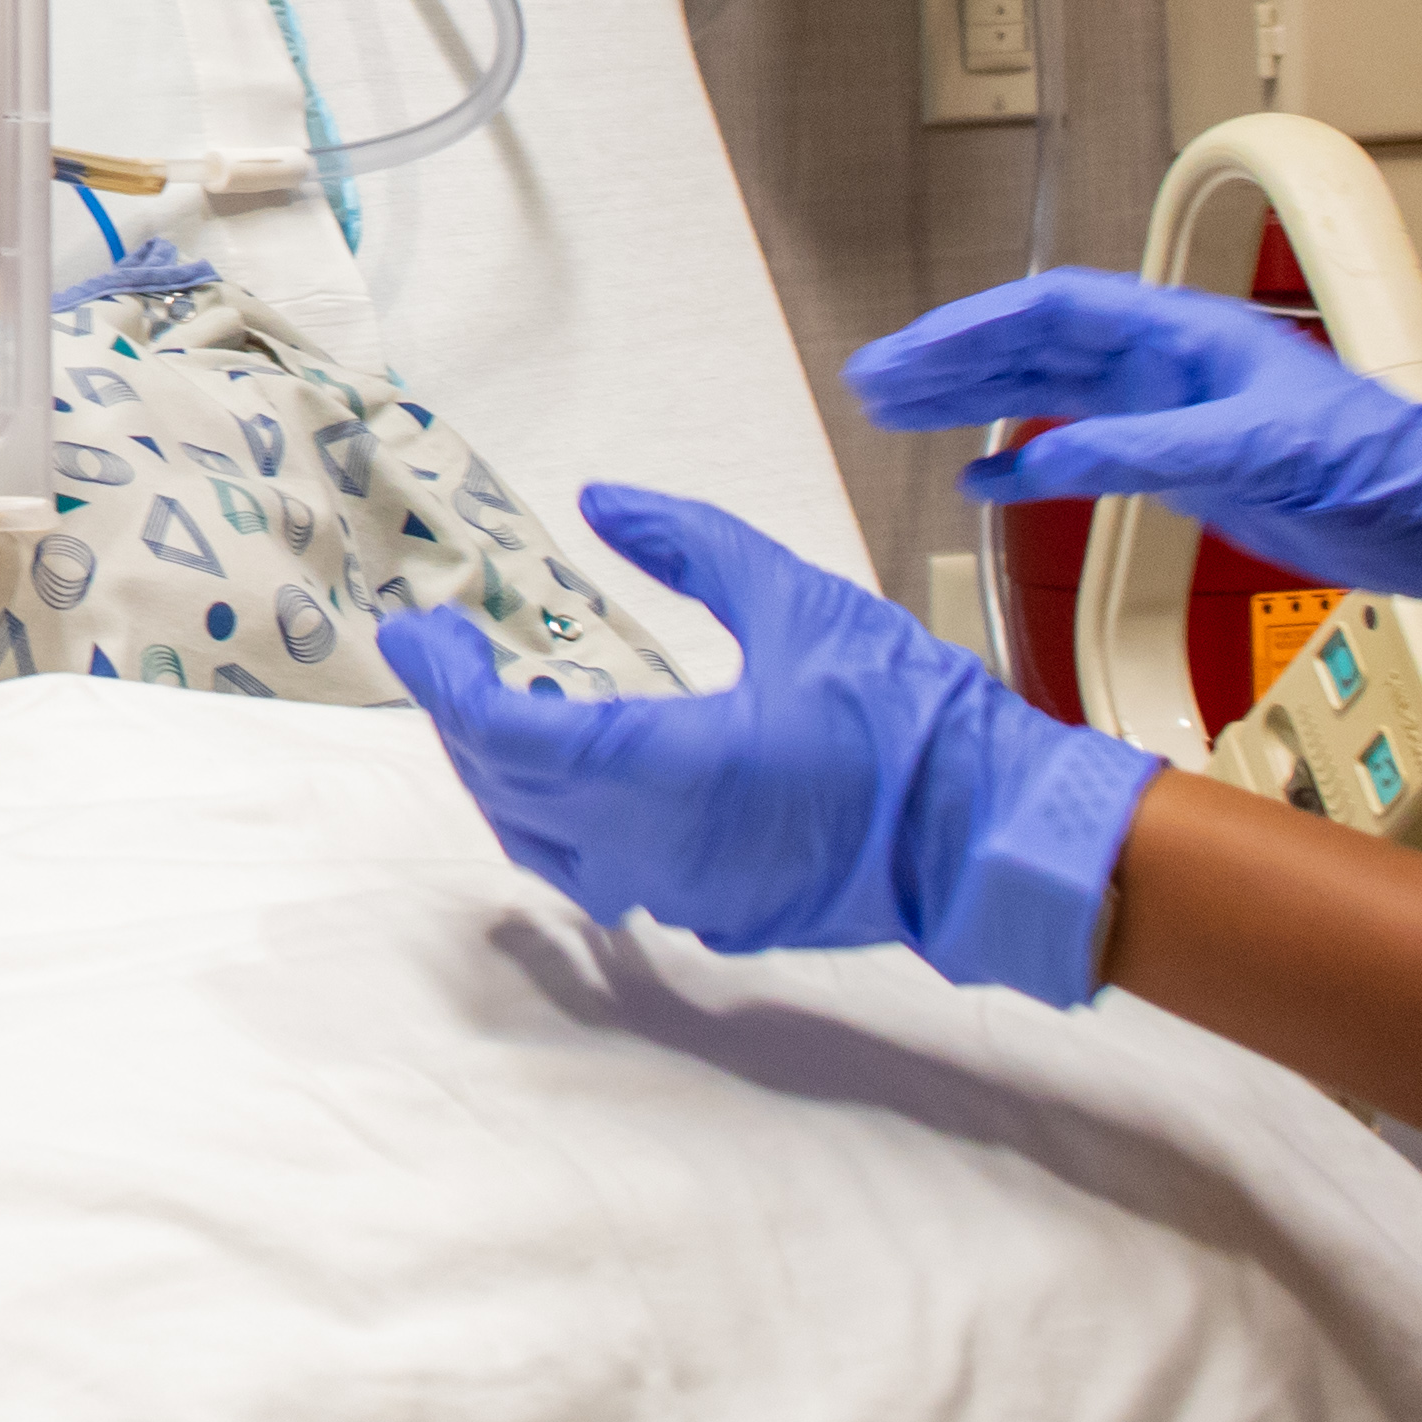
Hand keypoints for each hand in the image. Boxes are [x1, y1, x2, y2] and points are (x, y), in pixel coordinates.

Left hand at [385, 483, 1156, 1002]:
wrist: (1003, 839)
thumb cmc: (915, 722)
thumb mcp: (798, 599)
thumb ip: (688, 545)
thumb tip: (602, 502)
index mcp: (672, 772)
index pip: (507, 736)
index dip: (446, 682)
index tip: (418, 632)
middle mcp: (661, 851)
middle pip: (511, 793)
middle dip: (463, 720)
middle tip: (447, 652)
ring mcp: (688, 897)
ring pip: (545, 849)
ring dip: (504, 780)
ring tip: (495, 704)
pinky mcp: (718, 918)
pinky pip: (603, 877)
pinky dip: (561, 823)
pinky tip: (572, 772)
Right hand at [846, 268, 1421, 609]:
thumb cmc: (1377, 460)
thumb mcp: (1255, 449)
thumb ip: (1143, 449)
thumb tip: (1043, 459)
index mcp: (1183, 334)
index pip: (1055, 314)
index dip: (976, 328)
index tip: (913, 351)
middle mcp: (1167, 365)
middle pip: (1035, 349)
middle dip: (952, 360)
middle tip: (877, 378)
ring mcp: (1170, 414)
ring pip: (1046, 397)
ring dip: (971, 404)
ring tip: (900, 414)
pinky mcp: (1181, 464)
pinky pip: (1078, 453)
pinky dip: (1024, 465)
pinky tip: (981, 480)